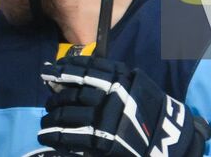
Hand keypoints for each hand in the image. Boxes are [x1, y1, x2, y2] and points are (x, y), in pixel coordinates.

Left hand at [39, 56, 209, 156]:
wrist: (165, 136)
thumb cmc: (147, 107)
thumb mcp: (133, 82)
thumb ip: (110, 76)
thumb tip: (75, 72)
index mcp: (117, 78)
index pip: (84, 69)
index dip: (64, 70)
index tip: (50, 71)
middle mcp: (108, 96)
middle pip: (71, 93)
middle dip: (55, 97)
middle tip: (48, 100)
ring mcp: (103, 119)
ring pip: (66, 115)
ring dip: (51, 117)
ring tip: (45, 120)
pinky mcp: (100, 141)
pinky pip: (69, 137)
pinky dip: (54, 135)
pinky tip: (46, 135)